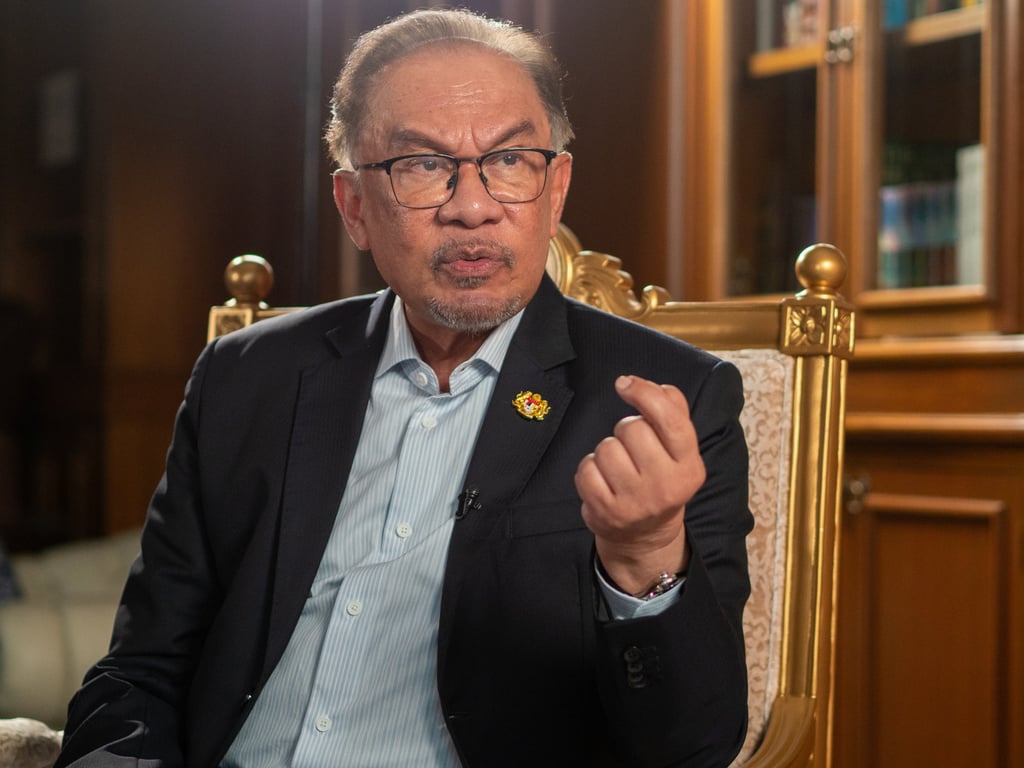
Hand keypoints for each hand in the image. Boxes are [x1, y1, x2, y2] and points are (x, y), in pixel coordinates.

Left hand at [575, 375, 705, 595]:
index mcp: (689, 466)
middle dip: (626, 430)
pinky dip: (590, 469)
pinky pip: (586, 469)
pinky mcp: (606, 512)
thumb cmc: (660, 478)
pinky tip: (603, 481)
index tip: (624, 383)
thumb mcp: (679, 450)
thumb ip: (674, 411)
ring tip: (618, 467)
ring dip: (607, 451)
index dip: (645, 394)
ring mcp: (635, 502)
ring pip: (606, 448)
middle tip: (632, 449)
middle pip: (632, 429)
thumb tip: (654, 387)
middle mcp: (666, 486)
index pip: (670, 420)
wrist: (646, 535)